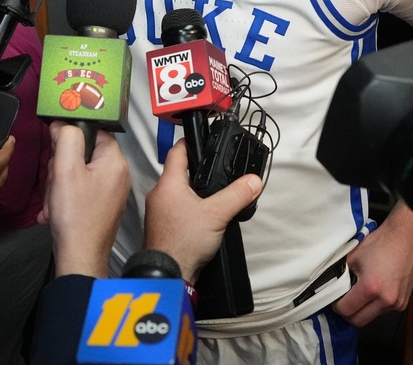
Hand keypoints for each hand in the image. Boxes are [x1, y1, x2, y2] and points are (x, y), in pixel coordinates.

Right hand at [38, 122, 129, 277]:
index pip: (93, 131)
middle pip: (83, 153)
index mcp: (115, 161)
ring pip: (77, 172)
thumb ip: (66, 138)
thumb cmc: (76, 217)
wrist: (79, 257)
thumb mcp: (65, 169)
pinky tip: (55, 211)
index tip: (57, 150)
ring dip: (59, 184)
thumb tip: (63, 125)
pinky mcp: (101, 205)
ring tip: (55, 200)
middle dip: (62, 166)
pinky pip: (79, 190)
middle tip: (56, 181)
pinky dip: (64, 198)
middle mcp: (118, 175)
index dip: (70, 138)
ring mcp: (110, 192)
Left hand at [143, 140, 262, 283]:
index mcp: (168, 183)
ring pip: (178, 192)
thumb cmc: (185, 240)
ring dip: (194, 191)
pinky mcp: (163, 227)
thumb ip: (237, 195)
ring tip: (215, 194)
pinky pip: (177, 209)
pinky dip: (190, 208)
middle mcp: (159, 194)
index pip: (178, 151)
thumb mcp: (217, 214)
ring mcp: (159, 211)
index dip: (191, 142)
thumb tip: (254, 181)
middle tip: (217, 169)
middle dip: (198, 171)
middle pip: (179, 172)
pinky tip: (204, 216)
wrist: (169, 273)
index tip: (204, 140)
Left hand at [332, 202, 412, 326]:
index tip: (334, 299)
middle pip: (359, 321)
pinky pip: (384, 310)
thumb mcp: (353, 256)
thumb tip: (333, 286)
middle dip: (348, 313)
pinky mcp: (404, 302)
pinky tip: (374, 290)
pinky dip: (375, 305)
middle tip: (343, 301)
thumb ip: (342, 275)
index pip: (346, 310)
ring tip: (360, 292)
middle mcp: (386, 300)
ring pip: (372, 317)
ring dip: (363, 309)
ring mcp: (397, 303)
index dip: (336, 306)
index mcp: (371, 288)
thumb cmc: (381, 243)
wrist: (407, 238)